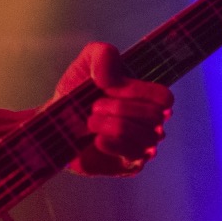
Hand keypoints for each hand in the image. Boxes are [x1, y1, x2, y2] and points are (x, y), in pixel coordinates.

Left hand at [53, 42, 173, 175]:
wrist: (57, 124)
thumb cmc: (77, 93)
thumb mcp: (87, 62)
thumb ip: (103, 55)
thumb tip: (112, 79)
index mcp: (147, 98)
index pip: (164, 98)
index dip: (140, 92)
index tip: (113, 88)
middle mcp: (151, 122)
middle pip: (154, 116)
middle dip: (120, 107)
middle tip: (95, 105)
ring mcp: (143, 145)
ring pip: (144, 136)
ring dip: (112, 124)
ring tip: (91, 121)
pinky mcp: (130, 165)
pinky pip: (133, 155)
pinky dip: (112, 143)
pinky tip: (96, 138)